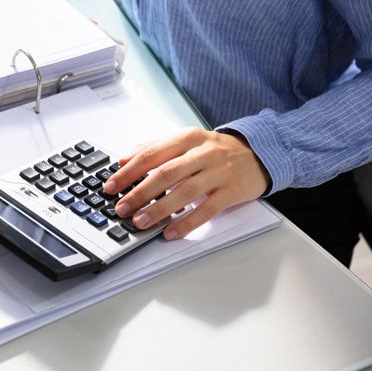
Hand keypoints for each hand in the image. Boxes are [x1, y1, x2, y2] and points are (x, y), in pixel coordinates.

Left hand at [103, 128, 270, 239]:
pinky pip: (207, 210)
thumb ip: (155, 148)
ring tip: (141, 222)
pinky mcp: (233, 191)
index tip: (111, 186)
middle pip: (166, 173)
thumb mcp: (186, 142)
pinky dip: (187, 223)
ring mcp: (219, 172)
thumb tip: (123, 160)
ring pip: (185, 192)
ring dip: (160, 209)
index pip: (151, 154)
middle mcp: (203, 152)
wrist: (260, 153)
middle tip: (122, 208)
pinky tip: (171, 232)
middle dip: (140, 193)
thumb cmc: (216, 150)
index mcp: (187, 138)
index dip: (129, 172)